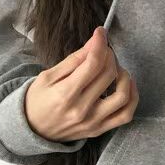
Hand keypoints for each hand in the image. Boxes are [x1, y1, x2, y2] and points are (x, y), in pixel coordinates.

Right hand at [24, 27, 138, 141]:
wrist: (32, 131)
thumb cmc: (37, 100)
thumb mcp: (48, 76)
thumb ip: (74, 60)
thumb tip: (95, 42)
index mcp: (65, 94)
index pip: (93, 64)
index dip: (100, 44)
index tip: (100, 33)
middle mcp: (81, 109)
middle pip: (108, 75)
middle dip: (110, 56)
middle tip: (103, 51)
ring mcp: (93, 122)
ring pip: (123, 96)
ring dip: (124, 75)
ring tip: (114, 68)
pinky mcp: (100, 130)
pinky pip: (125, 115)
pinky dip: (132, 97)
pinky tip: (127, 85)